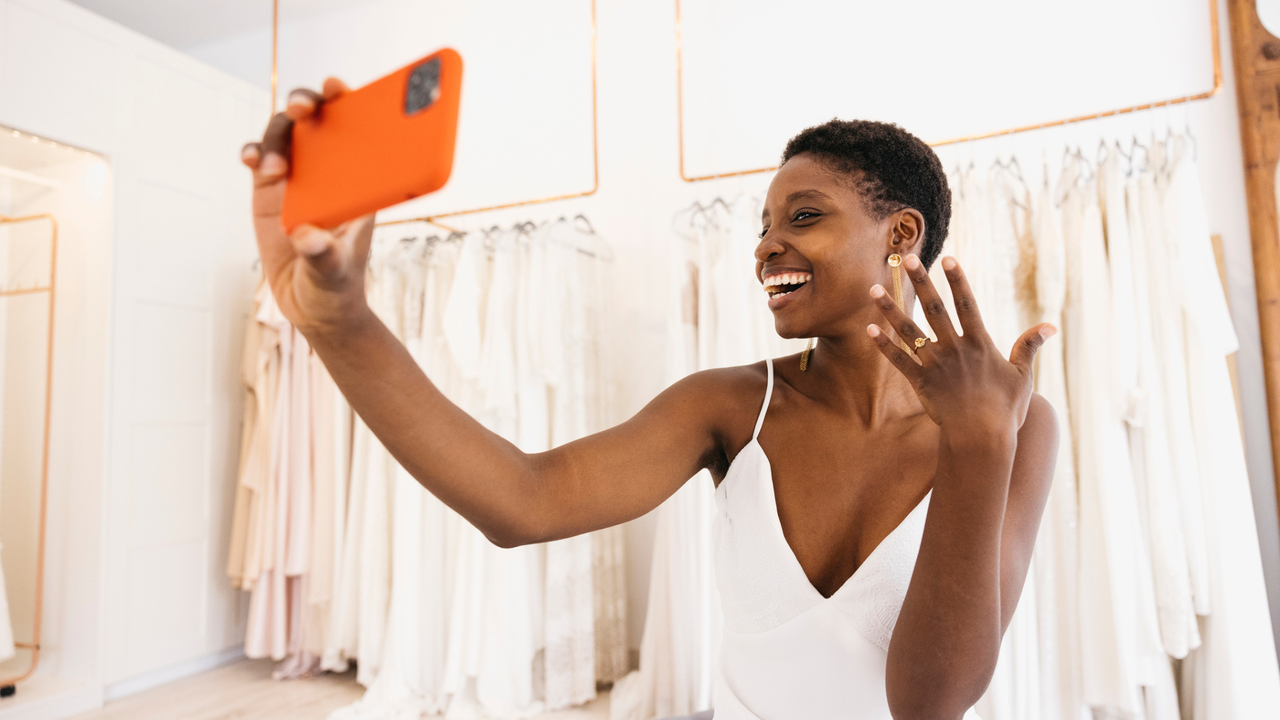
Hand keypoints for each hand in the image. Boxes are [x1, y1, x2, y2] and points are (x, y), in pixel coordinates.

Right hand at [241, 78, 374, 334]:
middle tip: (304, 108)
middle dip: (309, 104)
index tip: (337, 88)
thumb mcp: (336, 272)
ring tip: (272, 164)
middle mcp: (330, 172)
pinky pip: (261, 158)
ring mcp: (299, 179)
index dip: (349, 103)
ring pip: (288, 135)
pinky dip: (255, 150)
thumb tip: (308, 237)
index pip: (359, 132)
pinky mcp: (271, 192)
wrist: (314, 307)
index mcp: (360, 182)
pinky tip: (252, 159)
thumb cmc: (337, 285)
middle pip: (319, 123)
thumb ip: (324, 254)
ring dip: (279, 134)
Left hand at [867, 254, 1054, 432]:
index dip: (958, 281)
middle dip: (921, 282)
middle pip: (935, 309)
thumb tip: (1050, 326)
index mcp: (979, 344)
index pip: (968, 304)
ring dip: (891, 309)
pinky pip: (899, 360)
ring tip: (874, 289)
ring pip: (910, 331)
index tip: (948, 259)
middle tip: (909, 259)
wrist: (983, 439)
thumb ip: (1029, 346)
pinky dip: (884, 345)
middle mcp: (955, 349)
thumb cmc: (1005, 409)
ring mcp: (936, 365)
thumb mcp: (1022, 375)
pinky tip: (870, 328)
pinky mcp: (921, 383)